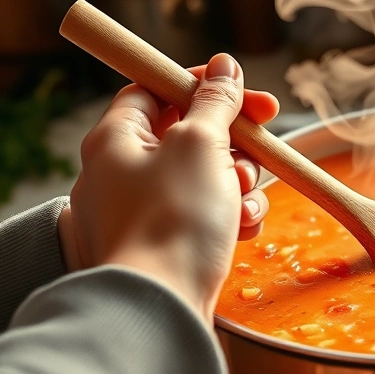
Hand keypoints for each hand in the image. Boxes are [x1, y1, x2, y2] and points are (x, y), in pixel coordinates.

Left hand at [57, 54, 279, 320]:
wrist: (159, 306)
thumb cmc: (172, 220)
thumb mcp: (200, 144)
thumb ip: (216, 102)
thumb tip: (224, 67)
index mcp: (116, 137)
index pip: (158, 88)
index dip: (205, 85)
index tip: (246, 92)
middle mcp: (122, 171)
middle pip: (190, 133)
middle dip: (232, 143)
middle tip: (258, 148)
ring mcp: (144, 211)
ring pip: (206, 176)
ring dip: (237, 182)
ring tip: (239, 199)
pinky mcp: (167, 245)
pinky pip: (207, 214)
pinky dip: (229, 216)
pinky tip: (238, 229)